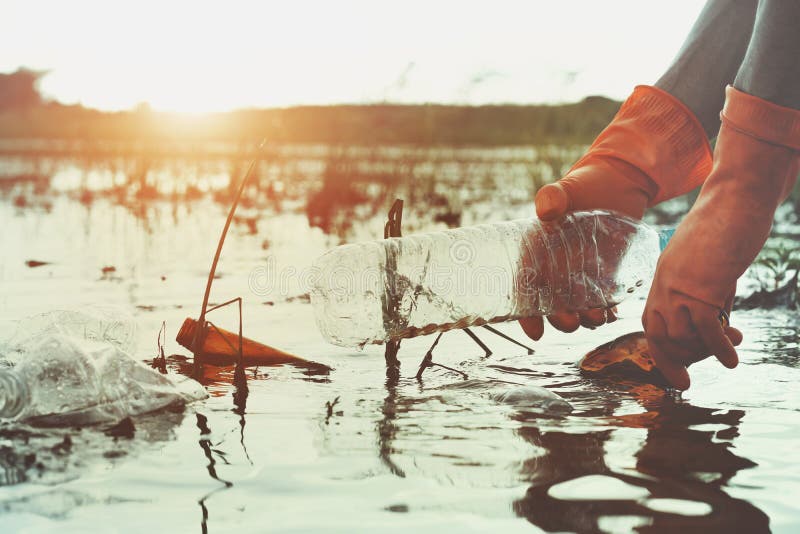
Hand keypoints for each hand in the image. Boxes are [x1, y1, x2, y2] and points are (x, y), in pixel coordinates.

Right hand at [519, 163, 646, 339]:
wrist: (619, 184)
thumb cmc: (584, 185)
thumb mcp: (565, 190)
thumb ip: (552, 198)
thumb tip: (545, 209)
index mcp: (536, 253)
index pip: (524, 287)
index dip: (525, 313)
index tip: (535, 331)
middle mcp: (555, 269)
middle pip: (550, 305)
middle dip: (559, 320)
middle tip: (571, 323)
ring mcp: (579, 275)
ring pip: (577, 307)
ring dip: (585, 319)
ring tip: (596, 318)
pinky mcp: (603, 276)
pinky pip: (601, 301)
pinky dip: (606, 311)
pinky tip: (612, 314)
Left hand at [642, 85, 799, 388]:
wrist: (735, 199)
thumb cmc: (726, 226)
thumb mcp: (704, 261)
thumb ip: (703, 287)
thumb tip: (715, 317)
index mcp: (662, 277)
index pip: (650, 322)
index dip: (659, 350)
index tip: (673, 372)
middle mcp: (664, 283)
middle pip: (657, 334)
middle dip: (672, 362)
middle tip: (689, 379)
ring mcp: (680, 285)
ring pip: (680, 336)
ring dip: (703, 352)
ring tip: (728, 350)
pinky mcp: (703, 286)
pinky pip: (706, 329)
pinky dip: (718, 348)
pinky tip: (732, 357)